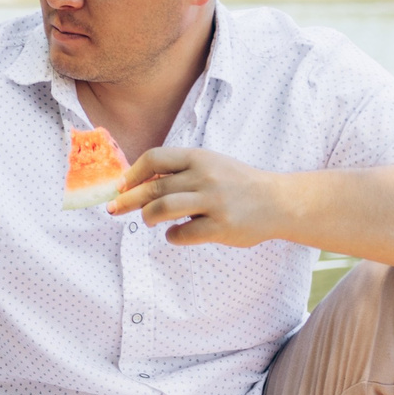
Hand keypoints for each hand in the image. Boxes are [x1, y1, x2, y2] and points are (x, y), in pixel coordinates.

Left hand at [106, 146, 290, 245]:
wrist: (279, 202)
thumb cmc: (238, 185)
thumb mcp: (212, 166)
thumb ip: (181, 172)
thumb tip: (137, 184)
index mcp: (200, 158)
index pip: (155, 158)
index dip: (133, 174)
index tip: (121, 186)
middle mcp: (205, 177)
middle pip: (153, 188)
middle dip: (127, 200)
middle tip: (114, 209)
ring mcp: (213, 202)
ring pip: (162, 209)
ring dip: (148, 217)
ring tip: (150, 220)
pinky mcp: (221, 226)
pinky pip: (182, 234)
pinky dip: (172, 236)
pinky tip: (176, 234)